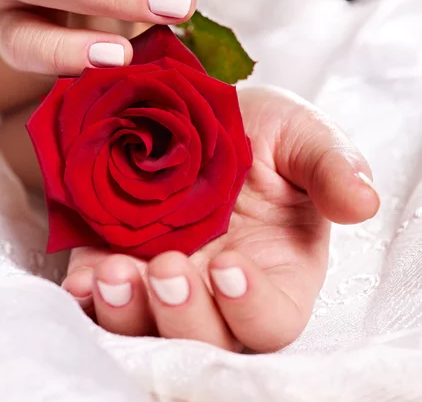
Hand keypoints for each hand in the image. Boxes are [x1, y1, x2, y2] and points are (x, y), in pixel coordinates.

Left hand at [62, 87, 378, 351]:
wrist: (199, 106)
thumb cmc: (260, 126)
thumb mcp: (301, 135)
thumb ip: (331, 167)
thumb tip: (364, 203)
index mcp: (276, 269)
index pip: (270, 320)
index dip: (252, 308)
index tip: (231, 267)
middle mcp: (218, 286)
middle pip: (204, 338)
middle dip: (183, 314)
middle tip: (168, 269)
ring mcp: (165, 274)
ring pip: (146, 327)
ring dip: (127, 313)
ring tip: (112, 274)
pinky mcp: (118, 257)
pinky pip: (99, 297)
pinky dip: (87, 296)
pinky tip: (82, 277)